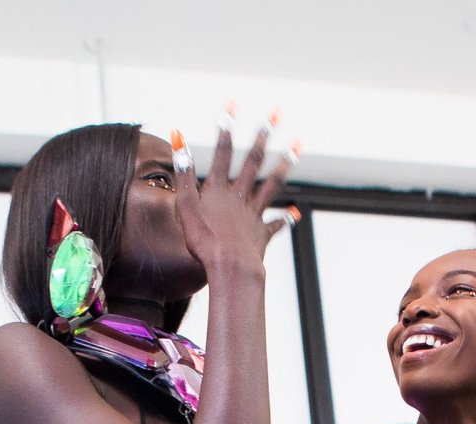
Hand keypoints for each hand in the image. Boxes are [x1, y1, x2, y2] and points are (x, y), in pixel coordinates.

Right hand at [171, 116, 295, 277]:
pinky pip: (275, 224)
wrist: (230, 266)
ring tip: (297, 147)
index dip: (226, 126)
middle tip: (275, 114)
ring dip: (285, 164)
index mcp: (219, 189)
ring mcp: (253, 213)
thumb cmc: (204, 240)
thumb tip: (178, 138)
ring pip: (272, 184)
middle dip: (263, 135)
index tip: (233, 104)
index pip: (223, 151)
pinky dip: (285, 219)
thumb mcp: (185, 204)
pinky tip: (294, 213)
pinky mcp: (261, 233)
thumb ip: (183, 172)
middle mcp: (240, 196)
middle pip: (253, 160)